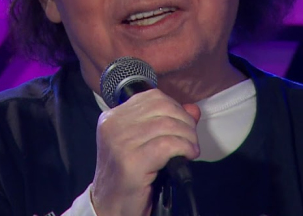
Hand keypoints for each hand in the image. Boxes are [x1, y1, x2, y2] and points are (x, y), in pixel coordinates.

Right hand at [90, 89, 200, 215]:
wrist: (110, 208)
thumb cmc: (127, 178)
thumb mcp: (143, 144)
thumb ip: (165, 123)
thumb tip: (193, 109)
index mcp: (112, 118)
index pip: (151, 97)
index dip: (175, 108)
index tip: (183, 124)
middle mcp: (113, 126)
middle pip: (162, 108)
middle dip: (185, 122)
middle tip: (190, 139)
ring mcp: (120, 143)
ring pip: (167, 125)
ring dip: (187, 137)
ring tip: (190, 149)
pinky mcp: (131, 161)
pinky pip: (167, 145)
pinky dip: (184, 148)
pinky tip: (187, 156)